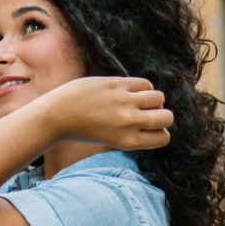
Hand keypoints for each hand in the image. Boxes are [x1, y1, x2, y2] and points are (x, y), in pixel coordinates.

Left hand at [40, 76, 172, 150]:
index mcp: (128, 141)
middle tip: (142, 113)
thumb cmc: (84, 128)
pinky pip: (145, 83)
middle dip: (159, 114)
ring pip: (159, 98)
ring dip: (152, 99)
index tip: (145, 127)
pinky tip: (128, 91)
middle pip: (167, 117)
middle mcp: (129, 123)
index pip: (164, 137)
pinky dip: (141, 87)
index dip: (158, 131)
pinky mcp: (117, 84)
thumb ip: (135, 132)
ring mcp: (124, 102)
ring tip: (135, 101)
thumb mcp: (112, 139)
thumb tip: (159, 116)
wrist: (56, 115)